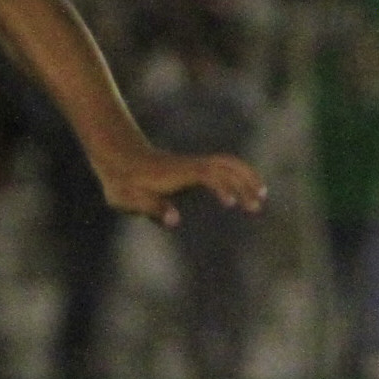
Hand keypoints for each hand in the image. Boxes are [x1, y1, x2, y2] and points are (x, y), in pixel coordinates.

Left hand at [99, 147, 266, 227]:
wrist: (117, 157)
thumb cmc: (122, 182)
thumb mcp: (130, 198)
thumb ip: (153, 207)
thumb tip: (175, 220)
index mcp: (178, 174)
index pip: (209, 176)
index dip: (223, 187)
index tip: (232, 203)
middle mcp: (190, 166)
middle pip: (227, 165)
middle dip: (245, 182)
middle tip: (259, 203)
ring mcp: (192, 165)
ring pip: (227, 164)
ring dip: (246, 177)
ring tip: (261, 196)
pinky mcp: (192, 167)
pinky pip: (220, 168)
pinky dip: (236, 176)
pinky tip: (238, 194)